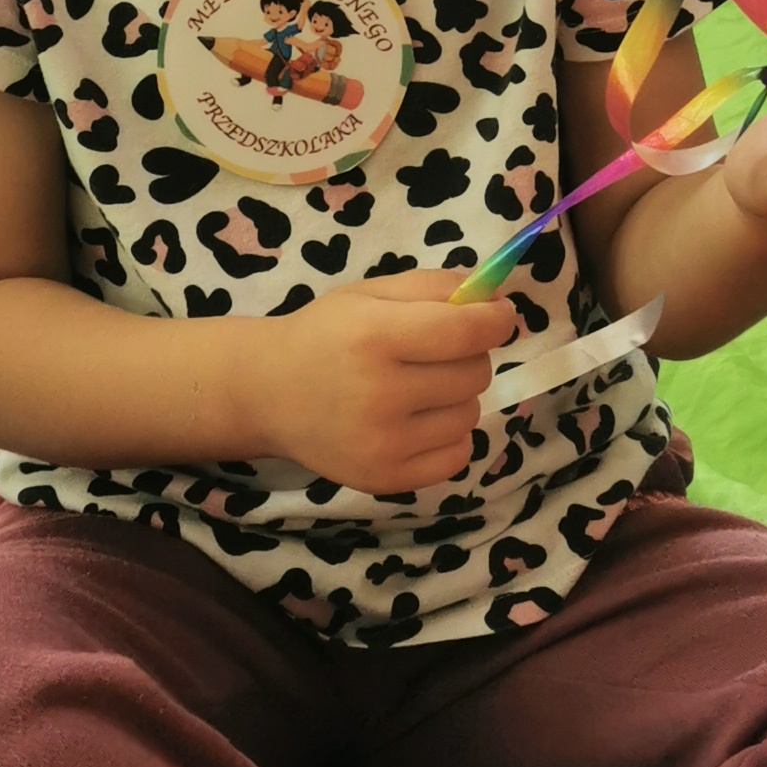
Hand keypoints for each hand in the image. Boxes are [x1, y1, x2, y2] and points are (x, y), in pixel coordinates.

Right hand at [259, 270, 515, 492]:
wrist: (268, 394)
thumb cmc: (324, 335)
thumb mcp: (369, 294)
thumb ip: (434, 287)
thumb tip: (497, 301)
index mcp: (373, 337)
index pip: (466, 331)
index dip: (496, 319)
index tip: (499, 314)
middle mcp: (379, 394)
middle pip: (474, 373)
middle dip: (468, 355)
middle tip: (436, 351)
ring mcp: (384, 444)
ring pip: (471, 414)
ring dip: (457, 396)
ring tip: (418, 388)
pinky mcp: (387, 479)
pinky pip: (459, 455)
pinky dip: (451, 435)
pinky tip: (419, 421)